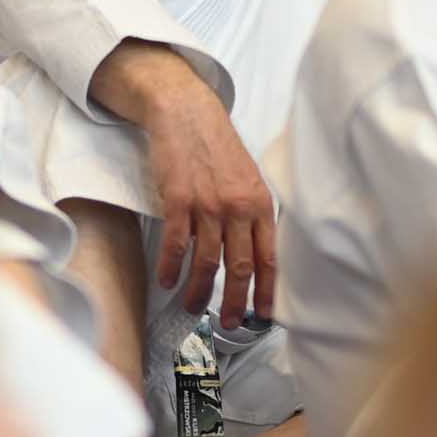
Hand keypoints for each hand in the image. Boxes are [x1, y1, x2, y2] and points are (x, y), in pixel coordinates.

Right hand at [140, 94, 277, 326]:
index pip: (269, 257)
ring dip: (197, 290)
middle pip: (240, 267)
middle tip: (228, 323)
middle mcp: (238, 207)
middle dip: (234, 302)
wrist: (187, 113)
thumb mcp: (248, 178)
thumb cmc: (217, 147)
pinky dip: (171, 267)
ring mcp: (208, 205)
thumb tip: (257, 251)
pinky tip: (167, 280)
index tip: (264, 315)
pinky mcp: (179, 200)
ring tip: (191, 306)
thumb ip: (253, 213)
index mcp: (260, 204)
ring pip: (207, 261)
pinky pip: (176, 244)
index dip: (267, 290)